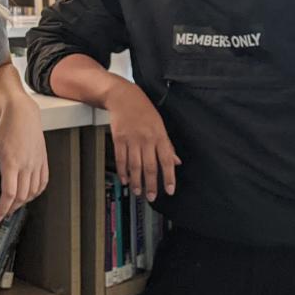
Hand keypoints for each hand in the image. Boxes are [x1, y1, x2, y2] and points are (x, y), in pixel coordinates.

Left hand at [0, 96, 48, 220]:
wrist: (23, 114)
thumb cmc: (8, 127)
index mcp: (12, 162)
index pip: (9, 193)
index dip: (3, 208)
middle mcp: (26, 165)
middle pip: (22, 196)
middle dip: (12, 208)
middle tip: (4, 212)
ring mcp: (37, 164)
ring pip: (33, 192)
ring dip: (24, 202)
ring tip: (15, 204)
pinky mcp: (43, 161)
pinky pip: (43, 182)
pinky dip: (37, 192)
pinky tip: (30, 194)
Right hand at [105, 82, 180, 201]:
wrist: (124, 97)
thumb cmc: (144, 110)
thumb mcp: (160, 125)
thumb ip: (168, 145)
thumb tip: (176, 162)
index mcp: (160, 136)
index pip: (167, 160)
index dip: (169, 177)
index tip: (170, 190)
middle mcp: (146, 139)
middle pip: (150, 167)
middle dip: (151, 184)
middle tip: (152, 197)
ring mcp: (131, 140)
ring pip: (135, 166)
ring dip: (136, 181)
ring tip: (138, 192)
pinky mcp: (118, 139)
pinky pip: (121, 159)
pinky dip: (123, 171)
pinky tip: (125, 180)